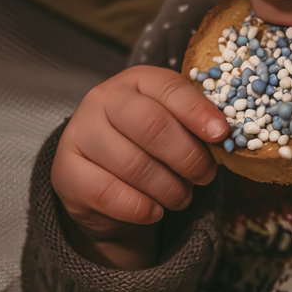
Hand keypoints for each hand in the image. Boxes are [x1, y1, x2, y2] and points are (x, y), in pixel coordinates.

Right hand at [51, 65, 227, 268]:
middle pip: (152, 126)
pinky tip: (154, 211)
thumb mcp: (174, 130)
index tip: (221, 134)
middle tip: (205, 176)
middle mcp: (102, 99)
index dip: (197, 112)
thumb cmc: (148, 150)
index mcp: (135, 81)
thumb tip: (225, 138)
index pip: (169, 88)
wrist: (104, 185)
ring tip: (181, 197)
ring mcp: (79, 133)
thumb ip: (196, 128)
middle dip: (188, 157)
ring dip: (169, 189)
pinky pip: (111, 194)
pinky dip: (142, 209)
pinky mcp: (66, 171)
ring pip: (134, 165)